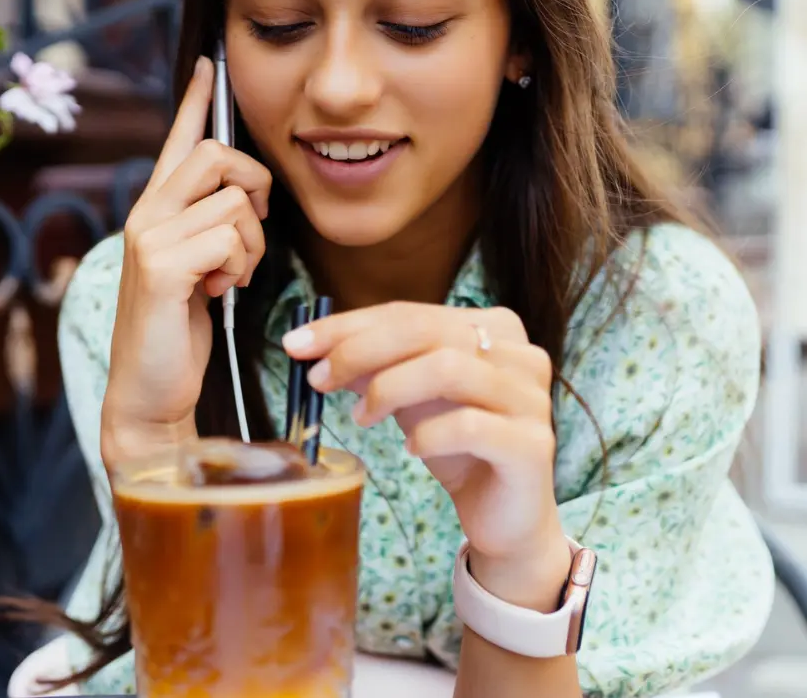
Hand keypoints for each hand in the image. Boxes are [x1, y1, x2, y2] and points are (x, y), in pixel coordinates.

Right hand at [102, 57, 271, 465]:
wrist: (150, 390)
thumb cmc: (179, 327)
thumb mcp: (198, 265)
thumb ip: (209, 227)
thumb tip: (246, 197)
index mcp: (156, 209)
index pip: (180, 141)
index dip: (197, 100)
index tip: (210, 65)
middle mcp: (146, 212)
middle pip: (219, 155)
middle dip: (257, 187)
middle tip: (254, 226)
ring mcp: (148, 237)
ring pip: (236, 205)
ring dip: (253, 247)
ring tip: (229, 277)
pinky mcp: (159, 266)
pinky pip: (230, 240)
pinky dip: (240, 268)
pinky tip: (218, 292)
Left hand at [282, 303, 569, 608]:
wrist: (504, 515)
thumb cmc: (456, 444)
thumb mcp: (408, 395)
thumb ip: (372, 364)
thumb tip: (312, 345)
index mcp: (494, 327)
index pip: (410, 313)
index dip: (348, 325)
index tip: (296, 343)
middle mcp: (520, 353)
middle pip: (426, 332)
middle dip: (360, 351)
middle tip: (318, 379)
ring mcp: (531, 397)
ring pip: (447, 368)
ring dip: (389, 389)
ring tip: (361, 417)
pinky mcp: (533, 445)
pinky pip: (468, 425)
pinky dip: (427, 434)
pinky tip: (411, 447)